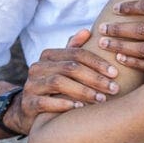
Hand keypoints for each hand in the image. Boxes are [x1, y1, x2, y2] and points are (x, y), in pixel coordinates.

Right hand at [6, 29, 120, 134]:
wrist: (29, 111)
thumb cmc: (55, 87)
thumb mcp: (64, 68)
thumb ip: (74, 50)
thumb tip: (86, 31)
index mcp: (49, 56)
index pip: (76, 53)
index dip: (97, 62)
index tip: (115, 73)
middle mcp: (37, 67)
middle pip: (70, 68)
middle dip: (95, 78)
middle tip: (114, 88)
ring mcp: (31, 85)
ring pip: (58, 83)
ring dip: (83, 91)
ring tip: (100, 99)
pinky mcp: (27, 104)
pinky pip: (45, 102)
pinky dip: (63, 104)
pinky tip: (79, 108)